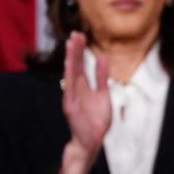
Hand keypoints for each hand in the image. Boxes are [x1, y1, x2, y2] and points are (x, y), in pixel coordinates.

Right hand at [60, 31, 110, 173]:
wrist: (90, 141)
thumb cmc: (96, 119)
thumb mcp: (103, 94)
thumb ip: (101, 77)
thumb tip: (102, 58)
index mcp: (82, 86)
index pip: (81, 64)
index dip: (80, 50)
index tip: (81, 35)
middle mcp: (74, 89)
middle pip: (75, 65)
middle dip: (75, 49)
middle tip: (76, 33)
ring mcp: (71, 97)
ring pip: (71, 74)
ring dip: (72, 58)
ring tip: (72, 44)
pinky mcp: (70, 106)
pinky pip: (70, 88)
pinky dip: (70, 76)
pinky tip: (71, 64)